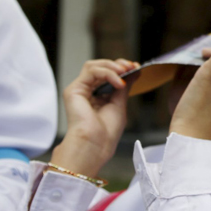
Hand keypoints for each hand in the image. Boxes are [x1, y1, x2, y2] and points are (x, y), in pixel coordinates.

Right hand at [50, 59, 136, 177]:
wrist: (95, 145)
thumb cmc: (106, 133)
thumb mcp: (120, 104)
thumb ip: (124, 86)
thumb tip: (134, 71)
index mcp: (97, 97)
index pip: (107, 75)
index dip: (121, 69)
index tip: (136, 67)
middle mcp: (87, 92)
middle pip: (100, 67)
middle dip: (117, 64)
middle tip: (131, 67)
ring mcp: (79, 90)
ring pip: (93, 66)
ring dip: (112, 66)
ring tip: (125, 72)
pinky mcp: (74, 90)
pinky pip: (91, 71)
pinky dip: (107, 73)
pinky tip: (118, 82)